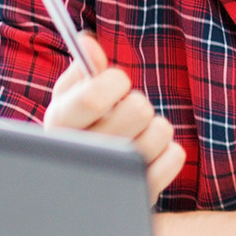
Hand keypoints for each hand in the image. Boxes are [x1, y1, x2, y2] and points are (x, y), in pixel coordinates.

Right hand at [44, 32, 184, 199]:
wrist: (82, 191)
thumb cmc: (79, 133)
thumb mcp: (70, 103)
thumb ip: (81, 71)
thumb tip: (88, 42)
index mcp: (60, 125)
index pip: (94, 96)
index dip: (115, 81)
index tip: (116, 83)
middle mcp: (85, 155)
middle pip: (138, 109)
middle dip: (137, 104)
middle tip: (125, 114)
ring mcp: (114, 178)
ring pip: (161, 130)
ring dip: (154, 128)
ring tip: (136, 136)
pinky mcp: (141, 193)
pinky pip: (175, 156)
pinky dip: (167, 153)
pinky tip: (148, 157)